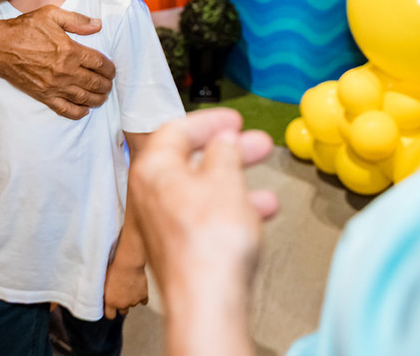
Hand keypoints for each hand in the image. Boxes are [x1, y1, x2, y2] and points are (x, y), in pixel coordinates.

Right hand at [0, 6, 113, 118]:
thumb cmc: (25, 28)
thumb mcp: (51, 14)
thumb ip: (77, 20)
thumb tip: (98, 24)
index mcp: (70, 50)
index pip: (99, 63)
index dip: (109, 68)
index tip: (111, 69)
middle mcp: (65, 71)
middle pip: (95, 83)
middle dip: (106, 85)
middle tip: (109, 84)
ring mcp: (54, 86)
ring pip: (84, 97)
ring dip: (97, 99)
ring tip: (102, 97)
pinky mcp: (43, 95)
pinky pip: (65, 109)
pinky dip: (77, 112)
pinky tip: (84, 110)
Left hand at [103, 258, 147, 319]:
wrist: (128, 262)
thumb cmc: (113, 268)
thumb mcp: (102, 281)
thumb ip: (102, 292)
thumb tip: (100, 298)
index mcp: (111, 302)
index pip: (110, 316)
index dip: (110, 311)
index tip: (110, 306)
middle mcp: (122, 304)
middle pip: (123, 312)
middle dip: (121, 306)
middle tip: (121, 296)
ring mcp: (134, 301)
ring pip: (133, 305)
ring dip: (131, 299)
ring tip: (129, 287)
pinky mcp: (144, 296)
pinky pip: (143, 301)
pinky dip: (141, 296)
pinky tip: (138, 289)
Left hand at [130, 109, 276, 309]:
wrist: (206, 301)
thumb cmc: (210, 239)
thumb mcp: (225, 179)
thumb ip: (224, 152)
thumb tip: (222, 140)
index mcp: (153, 169)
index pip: (176, 130)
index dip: (209, 122)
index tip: (234, 119)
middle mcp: (150, 194)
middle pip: (192, 161)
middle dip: (230, 153)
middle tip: (258, 145)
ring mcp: (162, 224)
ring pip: (203, 193)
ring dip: (238, 186)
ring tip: (269, 189)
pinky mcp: (178, 249)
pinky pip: (205, 219)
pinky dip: (232, 212)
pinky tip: (261, 216)